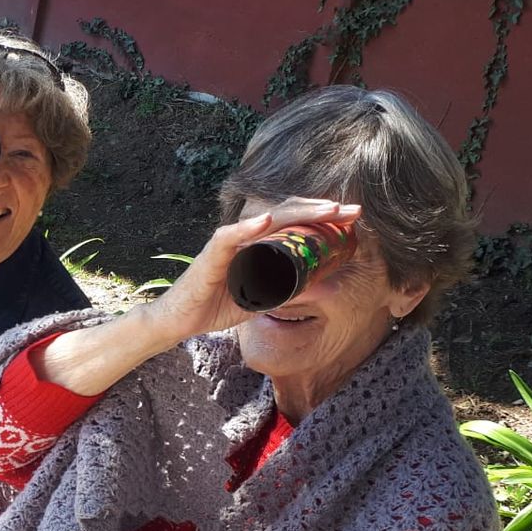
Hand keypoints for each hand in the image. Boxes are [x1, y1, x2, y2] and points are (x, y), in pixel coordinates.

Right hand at [141, 198, 359, 345]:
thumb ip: (288, 290)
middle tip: (352, 209)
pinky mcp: (209, 257)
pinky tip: (267, 219)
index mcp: (258, 245)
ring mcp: (227, 244)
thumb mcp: (262, 299)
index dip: (323, 218)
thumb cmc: (214, 306)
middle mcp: (244, 237)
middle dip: (321, 210)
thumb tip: (326, 287)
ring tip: (326, 209)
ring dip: (297, 212)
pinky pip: (229, 238)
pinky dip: (247, 227)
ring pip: (264, 218)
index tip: (353, 217)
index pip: (294, 222)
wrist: (178, 321)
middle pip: (286, 214)